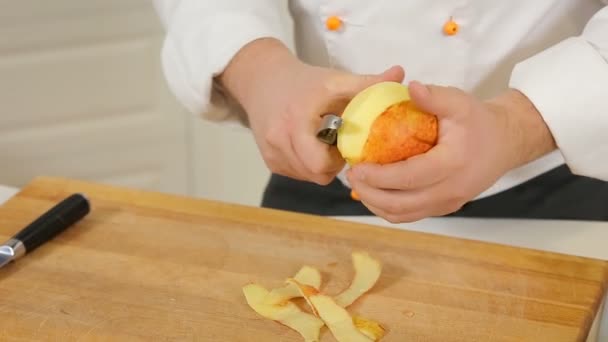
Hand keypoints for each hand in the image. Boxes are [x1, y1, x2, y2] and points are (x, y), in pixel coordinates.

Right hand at [219, 38, 404, 184]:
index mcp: (296, 122)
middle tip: (338, 145)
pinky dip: (308, 166)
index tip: (346, 142)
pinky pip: (298, 174)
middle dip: (332, 165)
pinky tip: (311, 145)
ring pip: (307, 177)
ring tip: (324, 142)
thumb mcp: (336, 80)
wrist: (263, 80)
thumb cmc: (304, 82)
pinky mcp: (270, 161)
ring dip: (321, 166)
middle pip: (316, 174)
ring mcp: (272, 154)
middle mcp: (279, 140)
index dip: (339, 159)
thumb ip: (369, 83)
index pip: (320, 163)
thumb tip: (401, 75)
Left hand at [347, 81, 556, 222]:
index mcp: (452, 165)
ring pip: (402, 215)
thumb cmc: (480, 121)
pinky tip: (373, 192)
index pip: (408, 178)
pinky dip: (387, 208)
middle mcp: (449, 191)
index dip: (378, 176)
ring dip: (375, 203)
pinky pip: (410, 215)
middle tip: (350, 175)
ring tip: (358, 184)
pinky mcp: (443, 208)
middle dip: (369, 192)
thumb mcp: (460, 102)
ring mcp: (446, 204)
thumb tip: (409, 86)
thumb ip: (434, 96)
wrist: (506, 143)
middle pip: (400, 204)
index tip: (356, 167)